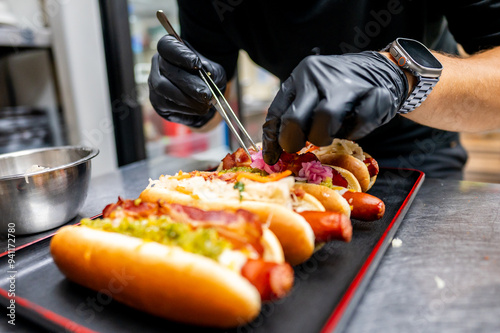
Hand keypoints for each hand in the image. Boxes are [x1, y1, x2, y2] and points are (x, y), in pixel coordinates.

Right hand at [148, 35, 226, 126]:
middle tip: (206, 94)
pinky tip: (198, 109)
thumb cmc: (207, 78)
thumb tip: (206, 71)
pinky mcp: (157, 102)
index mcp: (170, 48)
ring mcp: (154, 83)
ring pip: (164, 88)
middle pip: (166, 70)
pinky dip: (186, 108)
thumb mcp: (215, 71)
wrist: (204, 96)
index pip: (167, 46)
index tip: (197, 64)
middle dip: (188, 83)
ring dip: (187, 99)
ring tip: (205, 104)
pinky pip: (167, 105)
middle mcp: (158, 64)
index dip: (180, 54)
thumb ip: (211, 70)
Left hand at [262, 51, 408, 164]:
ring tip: (330, 133)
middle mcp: (319, 76)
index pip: (277, 112)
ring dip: (324, 136)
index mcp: (300, 77)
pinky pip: (357, 123)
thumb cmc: (340, 90)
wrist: (383, 70)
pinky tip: (354, 125)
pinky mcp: (374, 94)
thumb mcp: (311, 94)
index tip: (273, 158)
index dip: (272, 140)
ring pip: (324, 120)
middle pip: (294, 119)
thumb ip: (294, 114)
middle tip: (301, 148)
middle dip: (294, 142)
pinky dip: (354, 131)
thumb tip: (276, 151)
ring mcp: (347, 83)